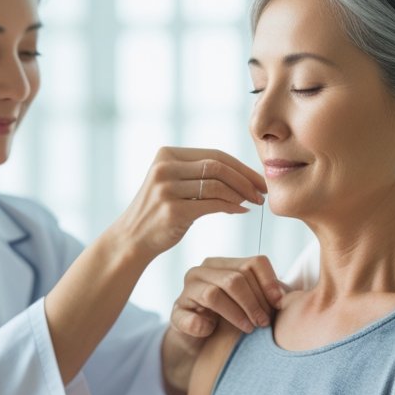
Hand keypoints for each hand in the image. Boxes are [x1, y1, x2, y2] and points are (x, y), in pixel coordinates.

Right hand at [111, 148, 266, 261]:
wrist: (132, 239)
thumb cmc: (159, 213)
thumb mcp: (174, 185)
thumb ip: (201, 175)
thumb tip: (244, 176)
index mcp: (166, 154)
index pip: (214, 155)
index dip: (242, 167)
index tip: (260, 179)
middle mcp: (164, 168)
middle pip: (218, 167)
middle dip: (246, 179)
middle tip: (262, 192)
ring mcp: (166, 189)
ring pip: (217, 185)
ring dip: (242, 194)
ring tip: (253, 203)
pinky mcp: (172, 210)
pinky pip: (212, 204)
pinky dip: (232, 207)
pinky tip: (240, 211)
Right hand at [160, 255, 286, 394]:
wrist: (200, 343)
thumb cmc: (229, 319)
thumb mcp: (249, 303)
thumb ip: (265, 295)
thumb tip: (283, 298)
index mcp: (223, 264)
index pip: (253, 262)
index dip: (269, 282)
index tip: (279, 304)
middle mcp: (202, 271)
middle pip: (236, 278)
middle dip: (255, 302)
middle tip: (264, 323)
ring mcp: (186, 291)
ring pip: (214, 294)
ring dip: (236, 314)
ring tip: (249, 329)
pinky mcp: (176, 313)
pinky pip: (189, 318)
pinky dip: (202, 327)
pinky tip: (211, 332)